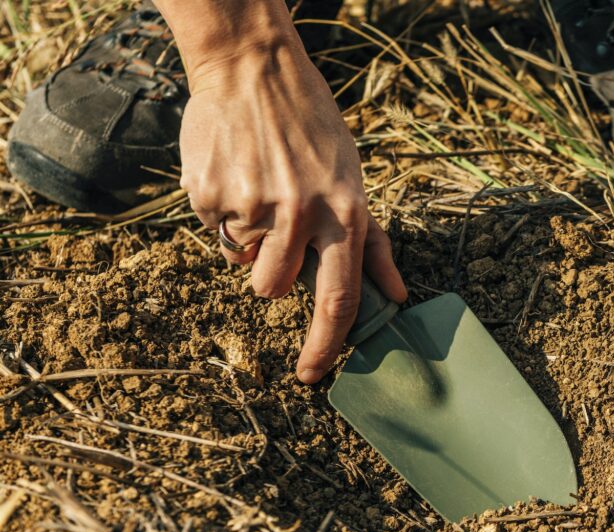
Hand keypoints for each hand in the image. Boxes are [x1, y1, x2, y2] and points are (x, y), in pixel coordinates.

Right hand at [180, 41, 405, 383]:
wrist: (254, 69)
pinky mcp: (210, 192)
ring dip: (246, 241)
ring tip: (258, 192)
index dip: (326, 346)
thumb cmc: (313, 130)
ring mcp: (253, 203)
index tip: (313, 376)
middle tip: (277, 225)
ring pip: (240, 262)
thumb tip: (398, 296)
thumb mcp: (355, 181)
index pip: (339, 300)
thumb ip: (374, 244)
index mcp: (345, 214)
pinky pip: (212, 227)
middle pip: (273, 288)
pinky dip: (221, 208)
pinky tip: (236, 170)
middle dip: (270, 273)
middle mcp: (301, 213)